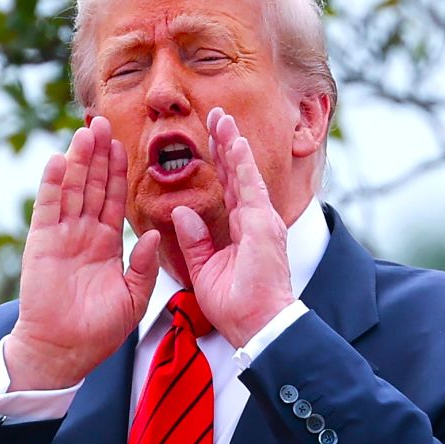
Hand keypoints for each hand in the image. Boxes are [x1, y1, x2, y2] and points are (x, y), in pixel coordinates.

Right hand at [4, 116, 160, 390]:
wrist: (64, 352)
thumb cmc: (99, 331)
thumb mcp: (133, 297)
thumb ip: (143, 265)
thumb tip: (154, 234)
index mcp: (106, 243)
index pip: (114, 199)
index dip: (119, 172)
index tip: (126, 144)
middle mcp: (83, 233)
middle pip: (92, 185)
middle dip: (99, 154)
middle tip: (104, 122)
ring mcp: (61, 235)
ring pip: (72, 189)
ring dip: (79, 160)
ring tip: (86, 130)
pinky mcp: (41, 242)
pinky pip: (48, 207)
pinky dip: (53, 183)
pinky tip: (60, 160)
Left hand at [172, 108, 295, 347]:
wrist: (257, 327)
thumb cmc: (236, 307)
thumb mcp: (205, 270)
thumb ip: (194, 240)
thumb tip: (180, 212)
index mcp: (242, 230)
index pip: (229, 188)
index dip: (219, 162)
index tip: (210, 139)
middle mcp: (255, 220)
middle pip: (237, 174)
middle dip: (225, 144)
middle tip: (216, 116)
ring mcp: (262, 220)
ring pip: (244, 173)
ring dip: (232, 143)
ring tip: (221, 118)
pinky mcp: (263, 225)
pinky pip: (250, 187)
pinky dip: (241, 162)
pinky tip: (233, 141)